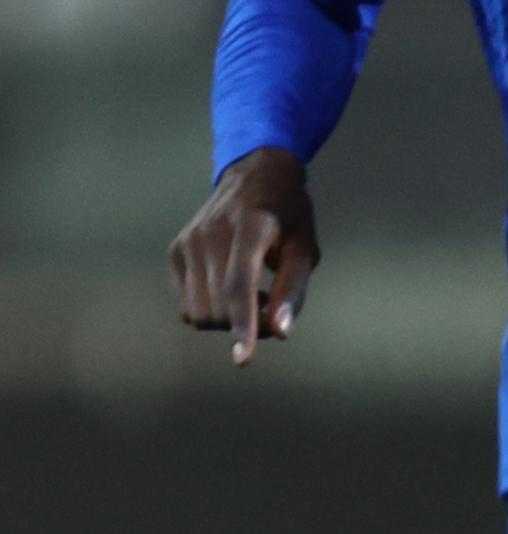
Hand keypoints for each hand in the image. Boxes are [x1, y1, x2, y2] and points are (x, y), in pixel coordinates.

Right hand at [170, 148, 319, 363]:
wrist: (254, 175)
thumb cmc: (289, 214)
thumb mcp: (305, 247)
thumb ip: (292, 289)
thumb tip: (280, 332)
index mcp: (248, 227)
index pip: (238, 286)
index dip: (242, 325)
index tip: (243, 358)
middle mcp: (210, 234)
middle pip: (217, 306)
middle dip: (244, 324)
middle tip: (273, 313)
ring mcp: (188, 241)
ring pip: (196, 310)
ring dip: (226, 320)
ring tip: (255, 298)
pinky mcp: (175, 251)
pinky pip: (186, 303)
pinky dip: (210, 310)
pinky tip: (232, 291)